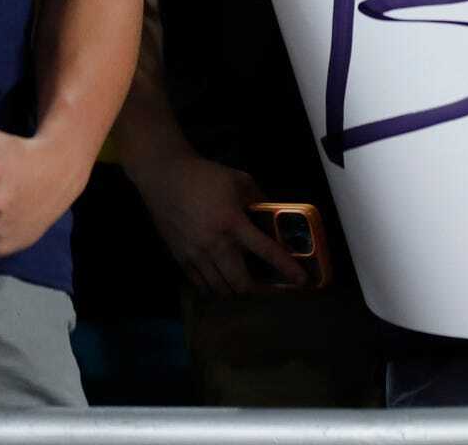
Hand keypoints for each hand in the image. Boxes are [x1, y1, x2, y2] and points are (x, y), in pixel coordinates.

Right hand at [130, 148, 306, 295]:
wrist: (164, 176)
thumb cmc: (205, 176)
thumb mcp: (239, 180)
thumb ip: (260, 200)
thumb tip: (276, 215)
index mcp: (233, 223)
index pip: (266, 251)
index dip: (287, 268)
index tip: (302, 281)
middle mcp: (215, 244)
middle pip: (241, 284)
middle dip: (257, 290)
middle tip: (264, 284)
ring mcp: (195, 255)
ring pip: (221, 289)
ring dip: (235, 290)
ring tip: (242, 282)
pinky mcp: (180, 258)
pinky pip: (201, 285)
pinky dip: (214, 287)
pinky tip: (220, 279)